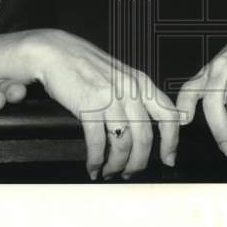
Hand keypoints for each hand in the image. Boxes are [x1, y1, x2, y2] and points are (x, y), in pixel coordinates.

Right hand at [21, 30, 179, 180]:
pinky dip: (96, 160)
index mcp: (141, 82)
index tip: (169, 159)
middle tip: (131, 173)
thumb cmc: (85, 65)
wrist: (55, 52)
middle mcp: (130, 89)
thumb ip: (135, 97)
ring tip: (109, 171)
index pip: (169, 115)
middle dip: (139, 163)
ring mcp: (110, 97)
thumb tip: (145, 129)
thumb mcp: (120, 76)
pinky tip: (93, 166)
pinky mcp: (88, 105)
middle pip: (145, 138)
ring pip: (123, 144)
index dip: (171, 142)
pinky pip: (98, 142)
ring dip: (116, 165)